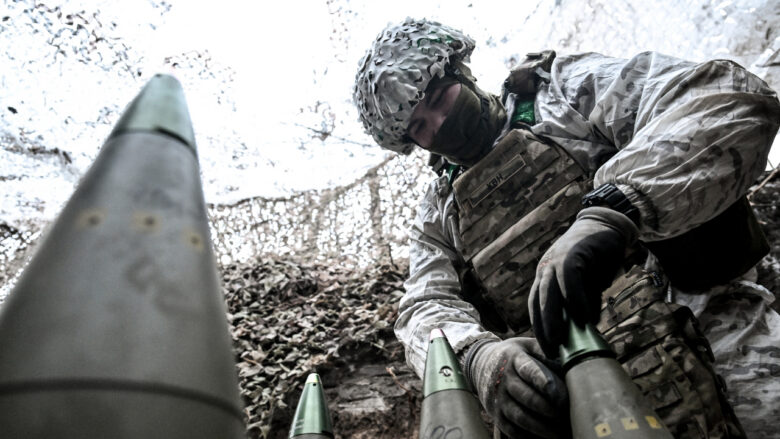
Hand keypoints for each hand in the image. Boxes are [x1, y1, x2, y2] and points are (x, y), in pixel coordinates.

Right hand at [464, 337, 568, 437]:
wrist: (479, 363)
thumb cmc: (512, 356)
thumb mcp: (526, 346)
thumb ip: (544, 350)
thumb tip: (567, 357)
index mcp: (514, 359)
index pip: (529, 371)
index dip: (545, 383)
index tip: (561, 396)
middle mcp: (504, 378)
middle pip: (526, 396)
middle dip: (547, 408)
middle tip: (565, 414)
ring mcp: (498, 398)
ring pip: (519, 416)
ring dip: (540, 426)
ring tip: (558, 432)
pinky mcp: (495, 413)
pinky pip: (511, 429)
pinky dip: (526, 435)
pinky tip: (541, 436)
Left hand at [529, 206, 637, 357]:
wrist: (608, 226)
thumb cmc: (597, 257)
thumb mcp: (589, 285)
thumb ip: (585, 302)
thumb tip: (587, 325)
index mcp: (546, 276)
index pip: (535, 306)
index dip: (540, 327)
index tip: (547, 349)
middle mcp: (546, 269)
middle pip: (537, 302)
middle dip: (543, 328)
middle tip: (552, 352)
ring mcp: (556, 260)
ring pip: (548, 293)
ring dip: (554, 318)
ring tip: (563, 340)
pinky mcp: (572, 253)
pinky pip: (569, 280)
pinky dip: (575, 300)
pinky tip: (584, 317)